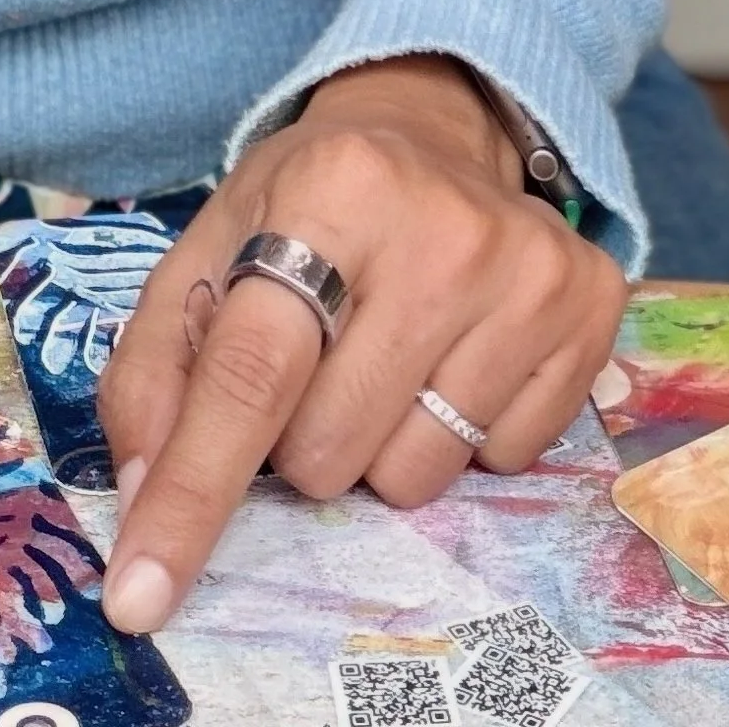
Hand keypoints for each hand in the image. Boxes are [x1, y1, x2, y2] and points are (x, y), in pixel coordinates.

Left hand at [94, 56, 627, 633]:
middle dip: (301, 441)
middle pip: (329, 449)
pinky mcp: (589, 303)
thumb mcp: (208, 249)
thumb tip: (145, 505)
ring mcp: (527, 267)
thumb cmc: (306, 205)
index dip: (191, 496)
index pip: (250, 376)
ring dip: (379, 446)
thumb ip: (154, 372)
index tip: (138, 598)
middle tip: (318, 365)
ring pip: (416, 476)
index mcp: (328, 189)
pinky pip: (504, 461)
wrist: (433, 130)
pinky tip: (455, 356)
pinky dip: (462, 436)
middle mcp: (440, 224)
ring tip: (386, 359)